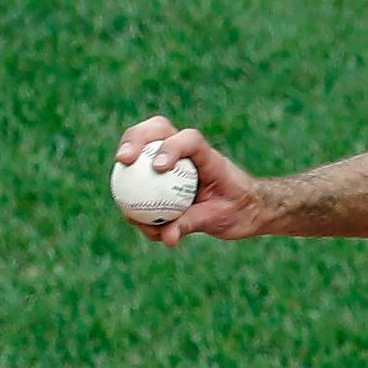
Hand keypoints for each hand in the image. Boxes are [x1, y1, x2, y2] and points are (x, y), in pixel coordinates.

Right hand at [114, 116, 268, 245]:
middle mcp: (185, 152)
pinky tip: (134, 221)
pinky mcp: (161, 177)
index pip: (190, 140)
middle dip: (134, 139)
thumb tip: (167, 236)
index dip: (172, 147)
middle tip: (123, 160)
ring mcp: (171, 161)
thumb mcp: (219, 217)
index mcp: (206, 155)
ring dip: (125, 167)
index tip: (159, 167)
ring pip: (141, 149)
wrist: (245, 210)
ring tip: (124, 202)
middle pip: (155, 130)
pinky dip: (133, 198)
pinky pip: (140, 182)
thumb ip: (192, 222)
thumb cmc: (238, 207)